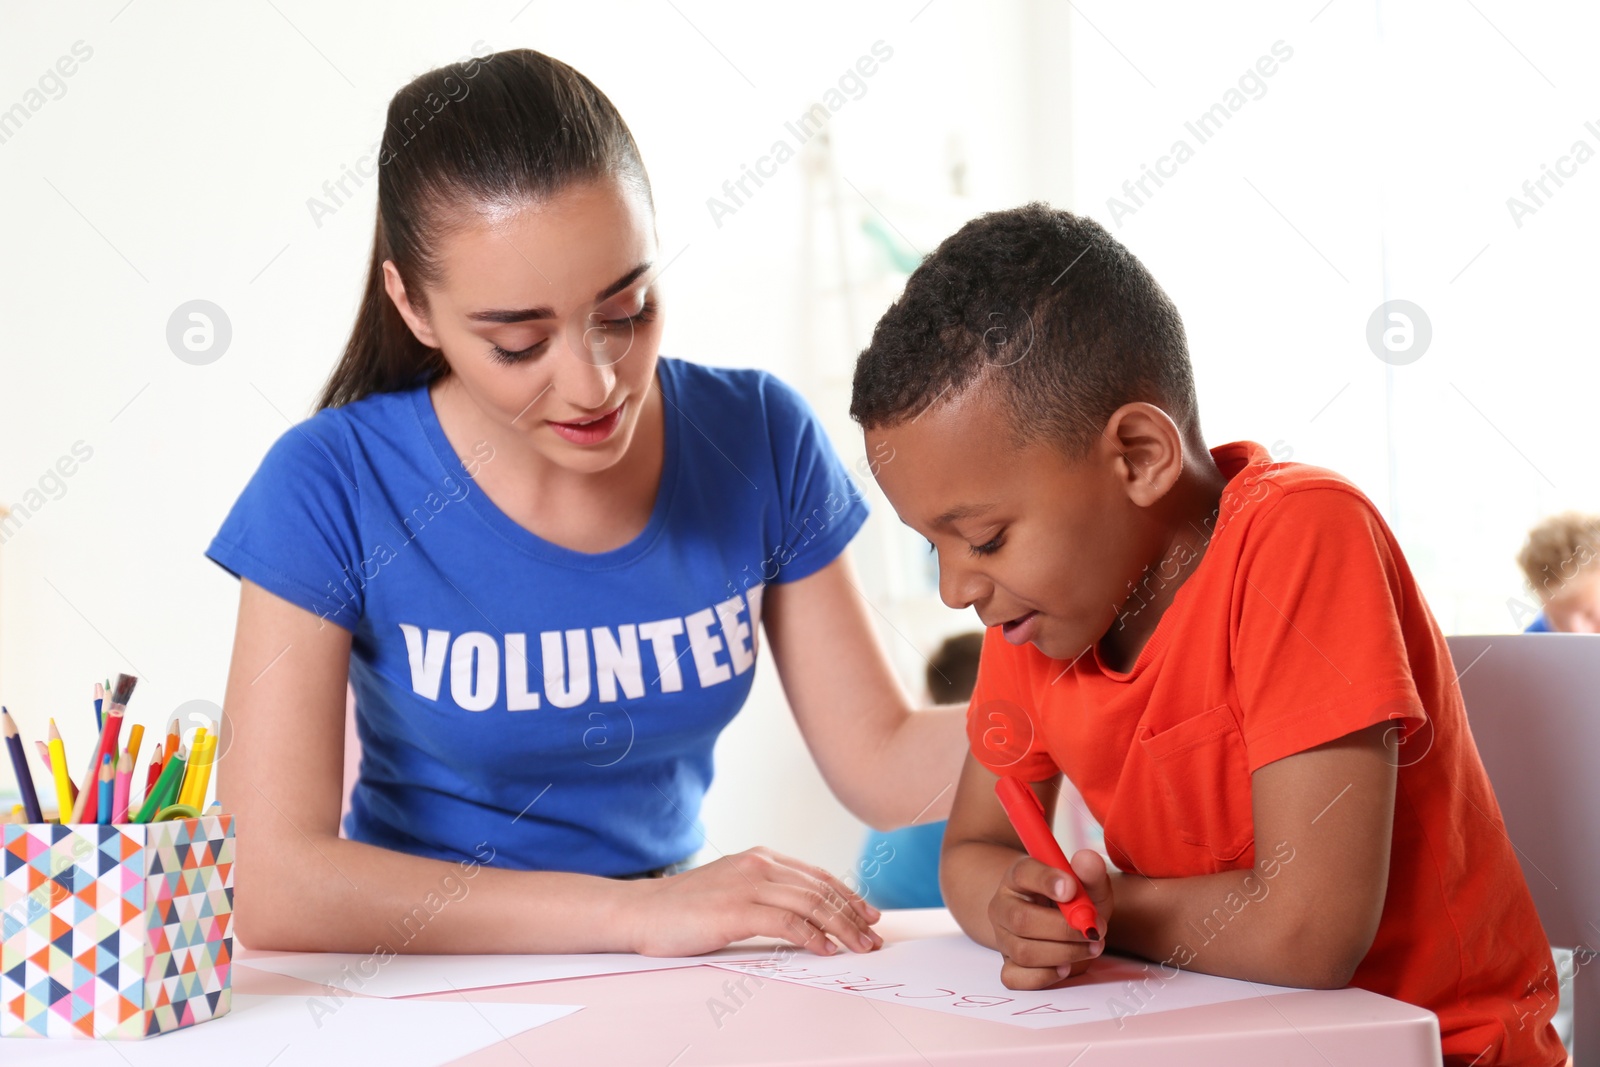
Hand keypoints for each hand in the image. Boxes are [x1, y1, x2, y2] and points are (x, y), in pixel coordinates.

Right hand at [626, 846, 884, 957]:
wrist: (640, 911)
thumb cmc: (683, 908)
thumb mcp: (732, 891)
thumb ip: (765, 895)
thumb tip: (803, 916)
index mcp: (761, 858)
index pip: (817, 875)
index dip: (848, 895)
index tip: (868, 914)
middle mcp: (760, 865)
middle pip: (821, 889)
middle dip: (853, 915)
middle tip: (874, 937)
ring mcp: (748, 885)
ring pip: (812, 903)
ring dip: (842, 927)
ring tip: (860, 946)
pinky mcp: (737, 910)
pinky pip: (788, 922)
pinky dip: (813, 936)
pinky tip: (826, 949)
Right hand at [988, 849, 1113, 988]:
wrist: (1063, 928)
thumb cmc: (1075, 903)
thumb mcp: (1088, 886)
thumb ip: (1090, 873)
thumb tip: (1088, 860)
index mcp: (1018, 877)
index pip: (1024, 873)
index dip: (1046, 880)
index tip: (1072, 888)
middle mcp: (1004, 906)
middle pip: (1021, 920)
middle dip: (1063, 930)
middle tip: (1094, 930)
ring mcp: (1002, 937)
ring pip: (1023, 951)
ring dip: (1064, 953)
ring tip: (1091, 947)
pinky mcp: (1008, 965)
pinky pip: (1014, 977)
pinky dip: (1043, 976)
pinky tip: (1065, 967)